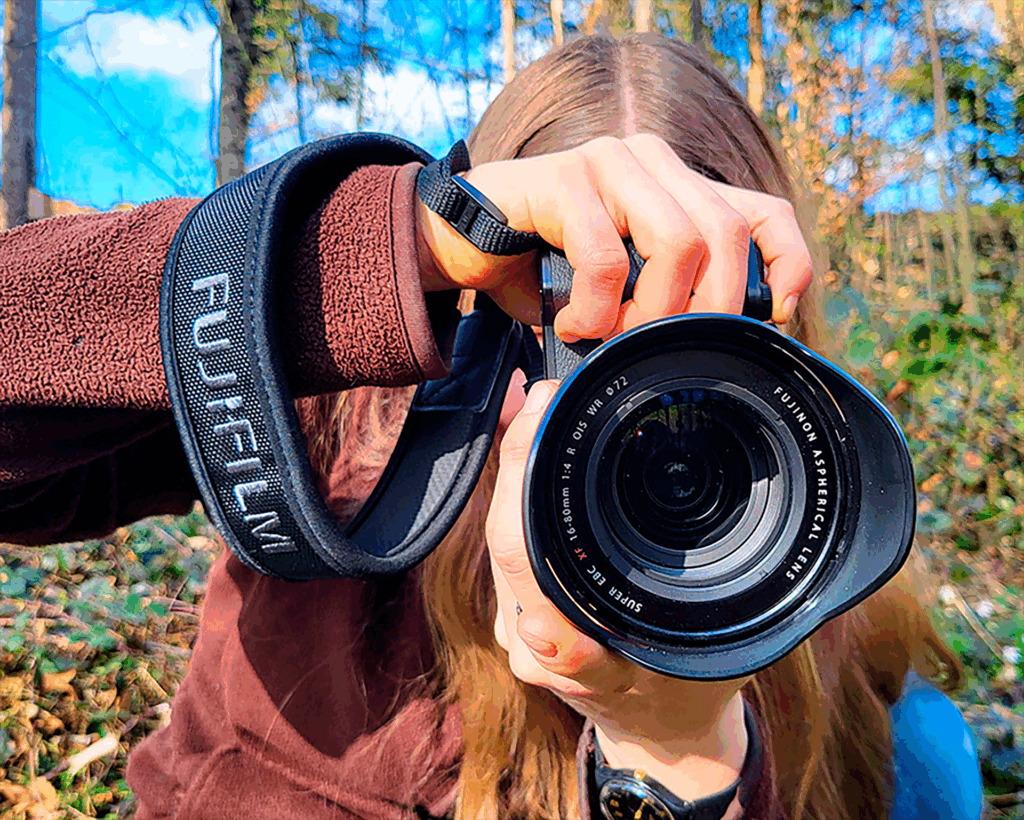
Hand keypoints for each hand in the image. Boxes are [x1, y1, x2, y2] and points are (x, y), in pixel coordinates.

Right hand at [416, 133, 812, 340]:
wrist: (460, 242)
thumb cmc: (543, 269)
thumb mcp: (619, 288)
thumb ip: (663, 298)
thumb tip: (710, 349)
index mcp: (676, 186)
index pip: (763, 211)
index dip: (786, 262)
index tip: (778, 313)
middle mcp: (652, 162)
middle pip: (726, 233)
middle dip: (709, 309)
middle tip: (667, 348)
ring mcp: (610, 163)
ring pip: (680, 240)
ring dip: (653, 310)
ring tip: (614, 333)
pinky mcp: (565, 179)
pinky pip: (605, 255)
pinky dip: (595, 307)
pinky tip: (574, 324)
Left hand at [488, 380, 751, 805]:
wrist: (668, 730)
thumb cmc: (674, 697)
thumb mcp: (663, 681)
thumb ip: (593, 664)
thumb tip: (535, 631)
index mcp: (544, 639)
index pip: (512, 542)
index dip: (518, 468)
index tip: (538, 408)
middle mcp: (523, 624)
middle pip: (503, 525)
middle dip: (516, 453)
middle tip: (541, 393)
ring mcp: (526, 613)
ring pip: (510, 527)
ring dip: (522, 467)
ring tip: (541, 407)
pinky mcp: (535, 599)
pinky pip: (526, 535)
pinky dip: (533, 487)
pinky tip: (544, 445)